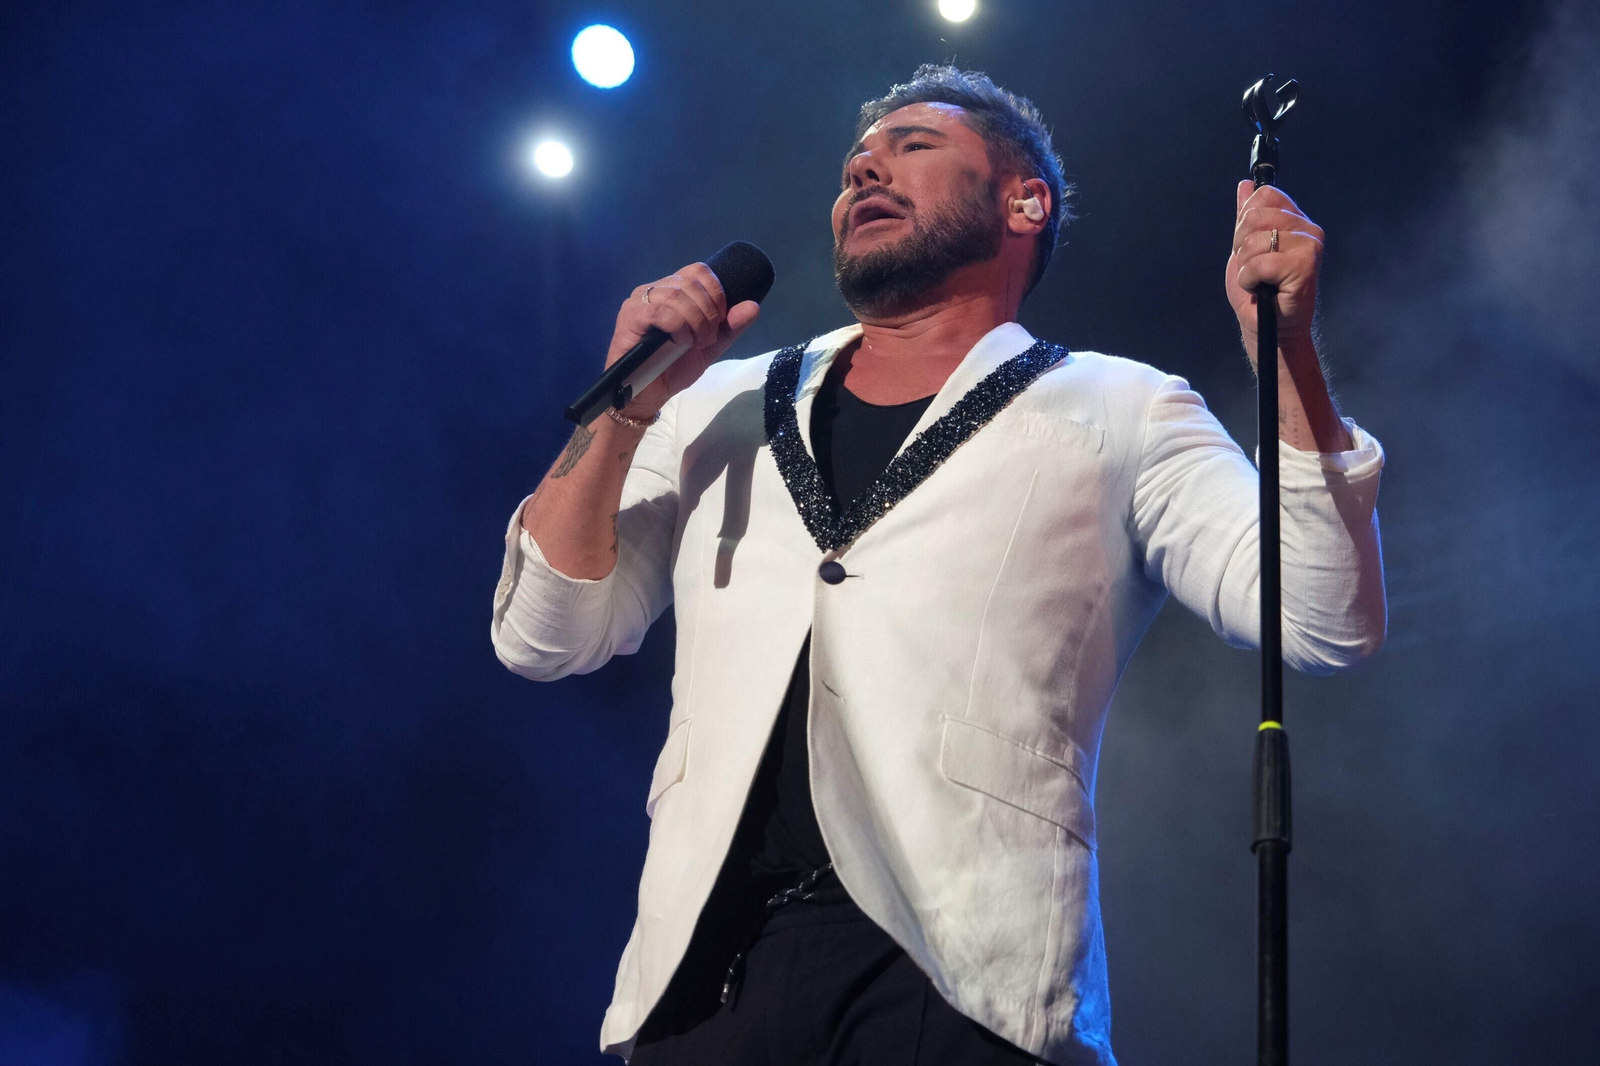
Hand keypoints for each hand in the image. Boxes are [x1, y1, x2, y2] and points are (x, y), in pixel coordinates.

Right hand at [605, 262, 760, 417]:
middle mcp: (655, 290)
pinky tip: (679, 342)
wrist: (649, 396)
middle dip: (708, 311)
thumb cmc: (673, 369)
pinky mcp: (629, 317)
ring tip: (695, 343)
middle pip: (691, 281)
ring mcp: (639, 301)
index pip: (698, 270)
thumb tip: (754, 306)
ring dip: (695, 320)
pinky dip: (677, 325)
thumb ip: (730, 327)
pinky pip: (659, 310)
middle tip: (707, 338)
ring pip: (676, 294)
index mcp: (673, 291)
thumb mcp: (709, 346)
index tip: (720, 319)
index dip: (716, 291)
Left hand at [1226, 180, 1323, 366]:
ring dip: (1245, 266)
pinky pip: (1259, 263)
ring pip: (1254, 241)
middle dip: (1241, 247)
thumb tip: (1245, 184)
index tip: (1250, 247)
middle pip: (1253, 216)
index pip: (1264, 195)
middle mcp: (1307, 228)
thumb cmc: (1258, 291)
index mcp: (1294, 220)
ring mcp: (1309, 245)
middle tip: (1255, 269)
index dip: (1245, 222)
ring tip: (1260, 280)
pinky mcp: (1305, 266)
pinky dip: (1250, 280)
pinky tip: (1263, 289)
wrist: (1266, 327)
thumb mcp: (1244, 250)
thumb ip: (1246, 218)